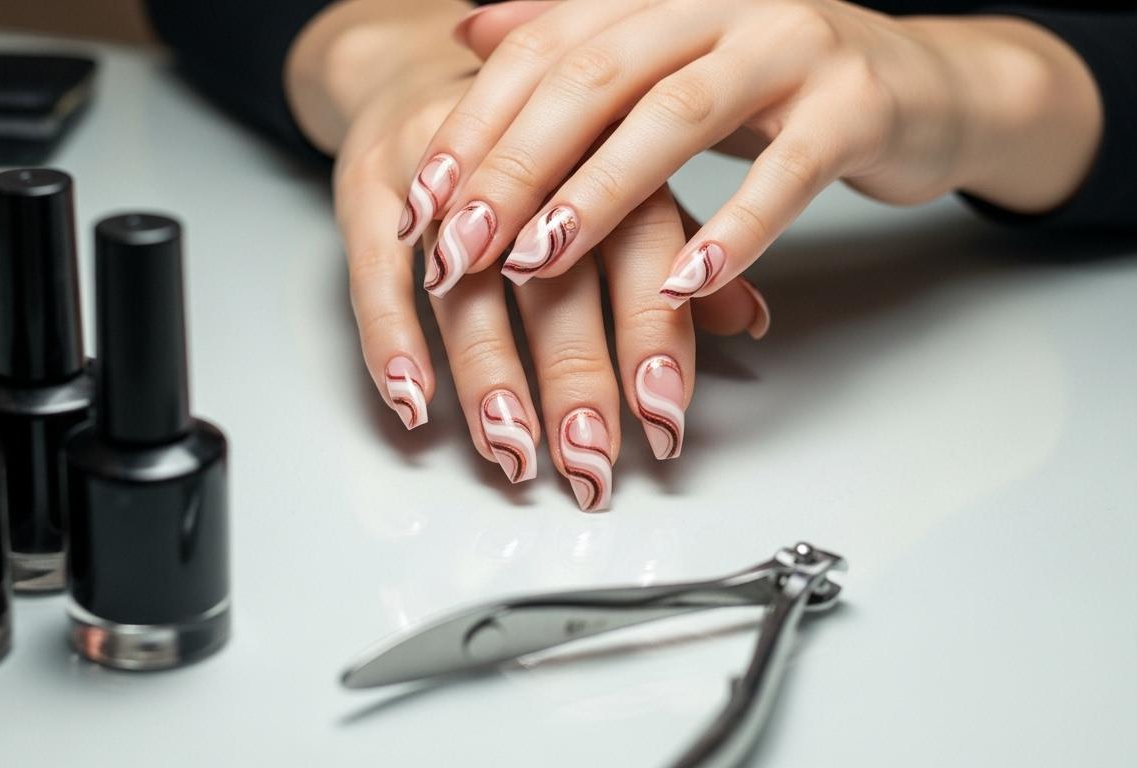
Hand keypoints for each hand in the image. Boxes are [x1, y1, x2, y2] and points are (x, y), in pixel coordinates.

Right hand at [286, 0, 769, 508]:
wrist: (415, 71)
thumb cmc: (533, 142)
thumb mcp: (615, 179)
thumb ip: (673, 250)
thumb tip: (746, 320)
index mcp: (607, 144)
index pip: (641, 245)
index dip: (652, 335)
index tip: (662, 416)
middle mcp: (527, 152)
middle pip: (555, 276)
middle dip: (574, 377)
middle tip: (588, 458)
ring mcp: (445, 171)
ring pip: (468, 281)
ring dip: (489, 373)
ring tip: (510, 447)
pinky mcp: (370, 182)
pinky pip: (378, 270)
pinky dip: (393, 338)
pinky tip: (413, 396)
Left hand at [398, 0, 1101, 304]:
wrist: (921, 85)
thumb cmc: (773, 86)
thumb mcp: (666, 58)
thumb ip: (574, 44)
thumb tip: (469, 31)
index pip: (542, 48)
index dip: (475, 123)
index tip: (420, 199)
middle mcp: (716, 5)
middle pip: (592, 78)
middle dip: (513, 166)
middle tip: (458, 244)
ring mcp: (790, 46)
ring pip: (674, 115)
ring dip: (597, 196)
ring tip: (538, 261)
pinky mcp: (855, 104)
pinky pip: (787, 170)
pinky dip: (733, 229)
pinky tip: (681, 282)